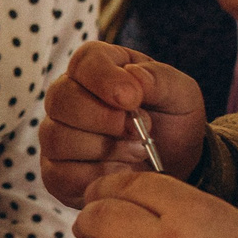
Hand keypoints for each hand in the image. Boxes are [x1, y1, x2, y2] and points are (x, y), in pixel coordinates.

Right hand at [39, 42, 208, 208]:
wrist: (175, 165)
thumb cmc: (172, 122)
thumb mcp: (181, 94)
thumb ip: (160, 79)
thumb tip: (133, 77)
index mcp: (98, 67)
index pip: (83, 61)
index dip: (104, 79)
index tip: (132, 99)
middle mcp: (68, 96)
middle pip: (61, 99)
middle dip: (104, 119)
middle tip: (139, 131)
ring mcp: (57, 134)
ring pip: (58, 138)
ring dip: (104, 150)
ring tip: (137, 152)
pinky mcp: (57, 172)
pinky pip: (61, 175)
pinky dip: (97, 176)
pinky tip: (121, 171)